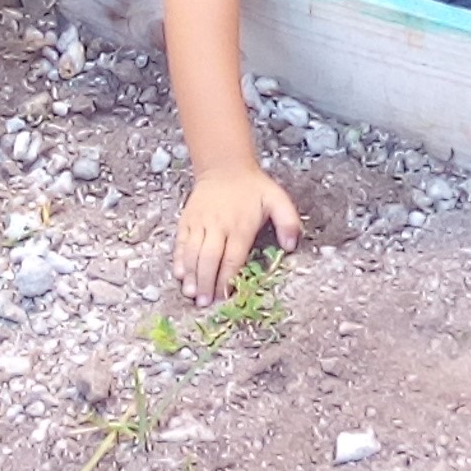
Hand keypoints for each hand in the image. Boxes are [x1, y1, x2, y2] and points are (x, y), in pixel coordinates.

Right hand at [173, 165, 299, 302]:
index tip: (226, 296)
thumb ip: (289, 221)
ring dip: (191, 275)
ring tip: (191, 294)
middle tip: (205, 303)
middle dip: (206, 282)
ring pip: (192, 253)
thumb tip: (292, 245)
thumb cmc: (253, 188)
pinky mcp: (187, 220)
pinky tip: (178, 274)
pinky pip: (180, 243)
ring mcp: (199, 223)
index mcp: (240, 225)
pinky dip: (178, 259)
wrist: (224, 167)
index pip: (232, 257)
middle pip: (209, 259)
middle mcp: (217, 225)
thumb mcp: (277, 199)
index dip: (228, 279)